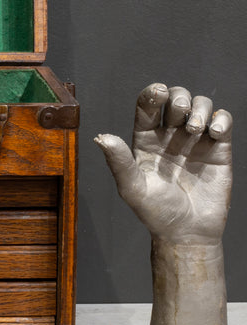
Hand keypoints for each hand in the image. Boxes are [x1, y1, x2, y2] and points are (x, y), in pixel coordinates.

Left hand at [95, 83, 231, 244]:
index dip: (152, 93)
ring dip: (200, 107)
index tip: (159, 93)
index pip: (147, 105)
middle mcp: (170, 135)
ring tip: (195, 129)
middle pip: (175, 98)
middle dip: (179, 98)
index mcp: (146, 139)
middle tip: (180, 114)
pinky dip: (221, 119)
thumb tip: (101, 138)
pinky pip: (223, 120)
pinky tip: (215, 134)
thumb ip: (119, 161)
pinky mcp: (218, 149)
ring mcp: (195, 140)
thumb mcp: (132, 187)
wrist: (187, 232)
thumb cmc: (156, 212)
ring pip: (200, 104)